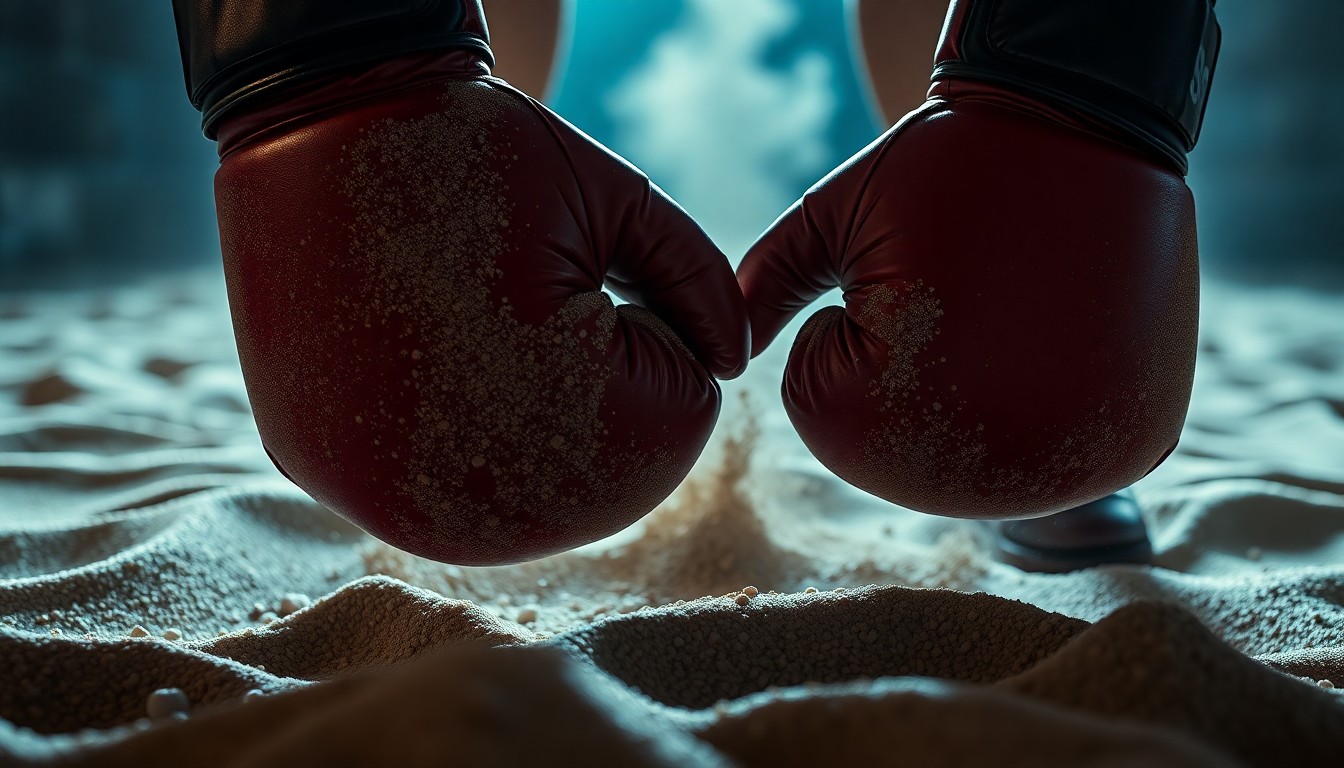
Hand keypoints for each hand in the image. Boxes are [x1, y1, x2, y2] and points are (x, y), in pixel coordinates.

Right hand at [178, 0, 748, 563]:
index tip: (585, 280)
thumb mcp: (620, 197)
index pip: (674, 423)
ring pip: (518, 507)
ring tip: (482, 334)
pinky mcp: (321, 478)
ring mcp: (378, 493)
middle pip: (602, 484)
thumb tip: (732, 363)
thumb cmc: (480, 149)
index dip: (648, 337)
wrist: (315, 121)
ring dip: (530, 432)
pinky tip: (427, 361)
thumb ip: (698, 284)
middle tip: (533, 307)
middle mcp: (460, 482)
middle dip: (598, 395)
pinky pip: (432, 492)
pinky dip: (453, 440)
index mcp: (549, 404)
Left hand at [738, 0, 1215, 518]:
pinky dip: (1040, 409)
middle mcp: (992, 460)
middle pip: (898, 459)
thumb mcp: (833, 215)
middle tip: (947, 298)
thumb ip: (768, 286)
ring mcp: (1077, 463)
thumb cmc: (945, 165)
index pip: (825, 417)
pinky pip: (1056, 457)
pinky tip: (1051, 340)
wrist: (1087, 121)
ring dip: (966, 404)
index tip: (891, 280)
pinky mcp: (1136, 444)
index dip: (842, 336)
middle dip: (897, 380)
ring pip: (976, 469)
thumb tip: (727, 355)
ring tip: (997, 315)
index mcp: (896, 406)